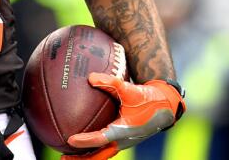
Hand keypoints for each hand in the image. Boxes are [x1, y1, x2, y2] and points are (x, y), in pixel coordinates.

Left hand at [60, 76, 183, 159]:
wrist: (164, 107)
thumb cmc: (148, 99)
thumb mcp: (130, 89)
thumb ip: (111, 82)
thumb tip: (90, 77)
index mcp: (123, 130)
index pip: (101, 138)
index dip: (85, 140)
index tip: (70, 140)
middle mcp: (122, 140)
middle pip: (98, 155)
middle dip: (82, 159)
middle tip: (64, 158)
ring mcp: (122, 141)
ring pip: (101, 154)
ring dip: (86, 156)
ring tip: (68, 157)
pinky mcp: (123, 139)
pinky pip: (105, 147)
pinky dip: (93, 148)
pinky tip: (82, 143)